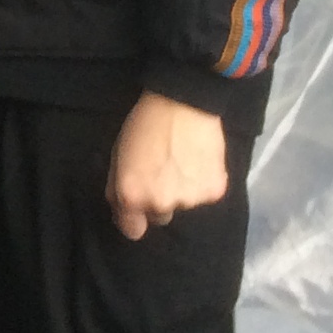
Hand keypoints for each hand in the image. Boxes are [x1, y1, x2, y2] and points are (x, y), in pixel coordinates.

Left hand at [107, 91, 228, 238]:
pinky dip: (203, 182)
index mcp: (132, 196)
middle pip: (160, 217)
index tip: (138, 206)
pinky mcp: (214, 191)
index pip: (132, 231)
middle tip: (162, 172)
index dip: (134, 218)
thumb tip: (123, 213)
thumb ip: (117, 189)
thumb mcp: (117, 156)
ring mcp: (190, 200)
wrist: (183, 102)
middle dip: (159, 200)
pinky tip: (199, 160)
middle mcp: (160, 204)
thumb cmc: (143, 125)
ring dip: (182, 190)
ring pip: (184, 205)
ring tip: (182, 161)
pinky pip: (205, 195)